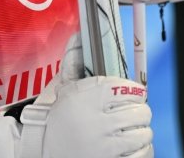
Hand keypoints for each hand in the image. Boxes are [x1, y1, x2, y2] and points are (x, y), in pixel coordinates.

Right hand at [19, 34, 152, 157]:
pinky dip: (142, 151)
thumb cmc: (54, 117)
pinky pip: (141, 155)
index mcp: (88, 99)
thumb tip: (79, 36)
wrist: (40, 150)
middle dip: (139, 112)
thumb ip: (73, 63)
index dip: (134, 91)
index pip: (127, 89)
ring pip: (143, 134)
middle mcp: (98, 122)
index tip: (133, 94)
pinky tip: (132, 147)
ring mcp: (105, 147)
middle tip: (133, 113)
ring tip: (131, 131)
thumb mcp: (63, 89)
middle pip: (140, 112)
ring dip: (140, 131)